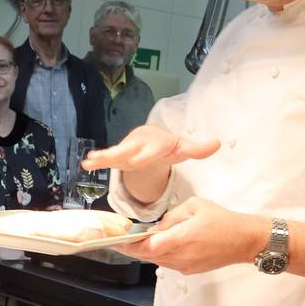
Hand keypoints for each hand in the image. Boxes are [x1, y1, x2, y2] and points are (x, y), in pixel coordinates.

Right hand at [83, 124, 219, 204]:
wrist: (151, 140)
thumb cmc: (168, 146)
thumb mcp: (182, 149)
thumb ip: (198, 148)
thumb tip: (218, 143)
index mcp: (157, 142)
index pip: (153, 149)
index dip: (146, 154)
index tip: (138, 161)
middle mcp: (140, 143)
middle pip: (131, 149)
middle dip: (123, 154)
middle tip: (114, 160)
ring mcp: (127, 148)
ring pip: (116, 152)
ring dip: (105, 156)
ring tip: (93, 160)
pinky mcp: (118, 155)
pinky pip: (107, 158)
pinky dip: (97, 161)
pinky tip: (86, 165)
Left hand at [121, 196, 267, 273]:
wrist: (245, 241)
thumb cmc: (223, 220)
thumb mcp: (195, 206)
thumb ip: (172, 217)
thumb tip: (157, 227)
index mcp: (182, 238)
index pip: (147, 246)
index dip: (129, 245)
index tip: (117, 240)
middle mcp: (181, 256)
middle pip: (148, 256)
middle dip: (132, 249)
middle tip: (119, 240)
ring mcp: (185, 266)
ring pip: (156, 261)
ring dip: (146, 252)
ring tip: (137, 241)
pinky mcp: (190, 270)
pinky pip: (168, 264)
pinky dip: (160, 255)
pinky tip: (160, 245)